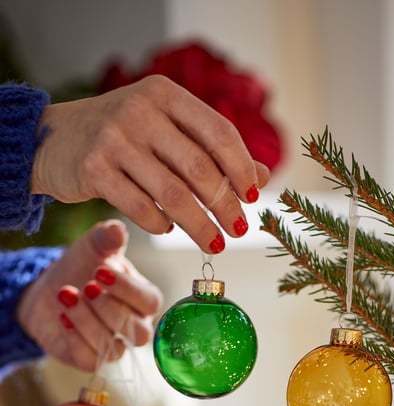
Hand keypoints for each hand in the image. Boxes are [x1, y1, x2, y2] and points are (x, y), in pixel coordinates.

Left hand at [16, 219, 162, 372]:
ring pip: (113, 346)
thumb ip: (107, 238)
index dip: (128, 289)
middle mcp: (135, 326)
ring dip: (87, 320)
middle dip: (108, 308)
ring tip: (65, 295)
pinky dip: (75, 337)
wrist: (48, 288)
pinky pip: (90, 359)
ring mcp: (114, 346)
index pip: (150, 302)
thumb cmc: (81, 266)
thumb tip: (118, 229)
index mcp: (143, 299)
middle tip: (86, 286)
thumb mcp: (93, 247)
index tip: (101, 271)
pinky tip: (62, 317)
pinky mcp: (90, 359)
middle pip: (137, 331)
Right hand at [31, 75, 269, 252]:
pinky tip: (170, 229)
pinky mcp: (94, 170)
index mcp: (166, 95)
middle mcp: (140, 111)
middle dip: (225, 205)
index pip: (219, 132)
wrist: (53, 139)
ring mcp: (114, 139)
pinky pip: (141, 209)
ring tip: (215, 244)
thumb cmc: (123, 137)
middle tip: (238, 229)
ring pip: (173, 195)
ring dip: (200, 225)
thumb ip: (211, 149)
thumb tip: (260, 177)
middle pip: (199, 168)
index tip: (252, 197)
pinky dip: (162, 225)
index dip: (241, 168)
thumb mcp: (166, 130)